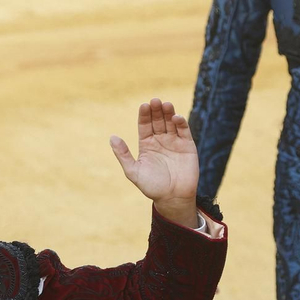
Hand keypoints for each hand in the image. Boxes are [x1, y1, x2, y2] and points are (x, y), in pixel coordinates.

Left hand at [110, 98, 199, 227]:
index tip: (144, 106)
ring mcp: (174, 142)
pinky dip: (181, 123)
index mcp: (147, 144)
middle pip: (158, 120)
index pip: (145, 125)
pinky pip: (184, 132)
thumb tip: (112, 137)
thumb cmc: (151, 187)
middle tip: (155, 101)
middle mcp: (160, 140)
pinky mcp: (187, 146)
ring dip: (169, 113)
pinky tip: (176, 117)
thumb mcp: (133, 171)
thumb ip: (123, 154)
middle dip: (157, 110)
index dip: (145, 115)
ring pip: (171, 123)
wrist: (172, 198)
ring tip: (166, 104)